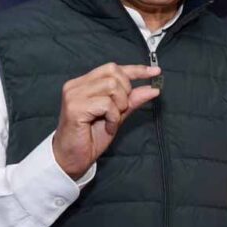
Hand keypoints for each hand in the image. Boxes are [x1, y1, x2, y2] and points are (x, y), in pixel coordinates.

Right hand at [52, 62, 160, 178]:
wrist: (71, 159)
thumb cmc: (90, 138)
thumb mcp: (117, 116)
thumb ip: (132, 100)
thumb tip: (152, 88)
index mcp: (84, 83)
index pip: (113, 68)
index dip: (136, 70)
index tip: (155, 72)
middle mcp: (76, 85)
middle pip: (113, 73)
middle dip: (125, 92)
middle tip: (119, 111)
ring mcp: (74, 95)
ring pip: (112, 86)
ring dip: (119, 106)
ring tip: (111, 120)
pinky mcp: (74, 107)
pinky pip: (106, 104)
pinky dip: (113, 117)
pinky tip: (107, 126)